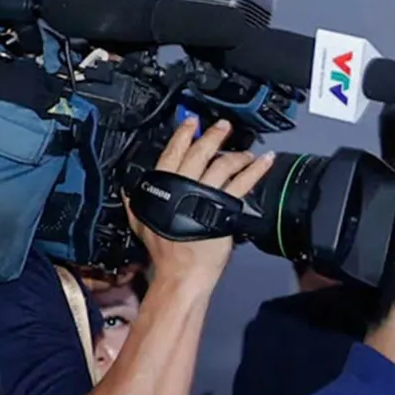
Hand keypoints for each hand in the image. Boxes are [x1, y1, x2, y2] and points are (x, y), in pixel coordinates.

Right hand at [131, 117, 273, 292]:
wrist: (182, 272)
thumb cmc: (164, 252)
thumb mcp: (142, 223)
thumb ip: (136, 203)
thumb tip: (129, 189)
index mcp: (163, 188)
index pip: (173, 153)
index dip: (183, 134)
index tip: (192, 122)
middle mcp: (184, 187)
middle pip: (199, 153)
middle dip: (213, 136)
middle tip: (224, 126)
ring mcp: (205, 195)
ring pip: (222, 165)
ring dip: (236, 154)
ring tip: (246, 150)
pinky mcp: (224, 207)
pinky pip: (242, 183)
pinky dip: (256, 170)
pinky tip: (265, 160)